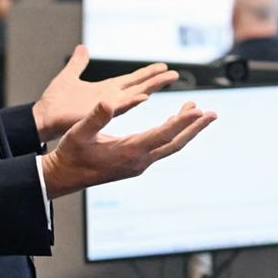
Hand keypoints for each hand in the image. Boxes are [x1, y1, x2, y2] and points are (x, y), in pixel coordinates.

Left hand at [32, 45, 177, 142]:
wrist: (43, 119)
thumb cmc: (54, 102)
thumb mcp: (69, 76)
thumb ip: (78, 63)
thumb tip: (82, 47)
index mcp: (106, 90)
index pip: (132, 79)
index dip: (147, 73)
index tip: (163, 66)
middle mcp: (111, 98)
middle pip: (139, 86)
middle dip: (157, 80)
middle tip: (175, 74)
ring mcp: (106, 106)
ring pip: (134, 94)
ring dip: (151, 87)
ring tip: (167, 79)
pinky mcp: (98, 113)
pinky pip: (118, 106)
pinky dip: (131, 101)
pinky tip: (144, 96)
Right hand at [40, 100, 214, 197]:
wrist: (65, 176)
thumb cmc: (71, 153)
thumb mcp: (79, 132)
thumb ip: (96, 117)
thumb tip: (108, 102)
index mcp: (129, 151)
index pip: (163, 134)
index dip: (182, 122)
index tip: (199, 111)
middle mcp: (139, 161)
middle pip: (175, 142)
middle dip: (195, 128)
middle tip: (212, 113)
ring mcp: (139, 164)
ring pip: (170, 146)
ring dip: (186, 129)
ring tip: (199, 112)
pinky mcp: (136, 164)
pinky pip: (161, 148)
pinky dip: (172, 134)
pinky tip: (175, 122)